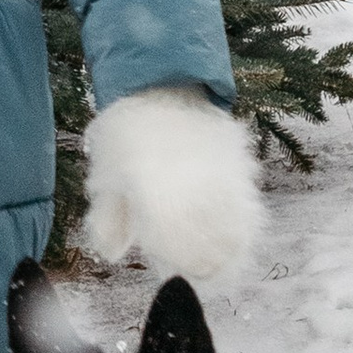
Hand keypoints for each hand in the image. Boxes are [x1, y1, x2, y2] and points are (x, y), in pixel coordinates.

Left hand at [82, 85, 261, 283]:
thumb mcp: (104, 174)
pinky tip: (229, 222)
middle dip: (207, 263)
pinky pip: (248, 204)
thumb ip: (108, 219)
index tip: (180, 269)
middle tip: (200, 265)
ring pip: (236, 231)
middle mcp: (194, 196)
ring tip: (218, 248)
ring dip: (227, 245)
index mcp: (157, 203)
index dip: (183, 267)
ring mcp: (221, 180)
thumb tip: (114, 255)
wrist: (161, 82)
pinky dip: (241, 220)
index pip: (181, 255)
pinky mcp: (240, 165)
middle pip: (213, 250)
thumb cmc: (124, 134)